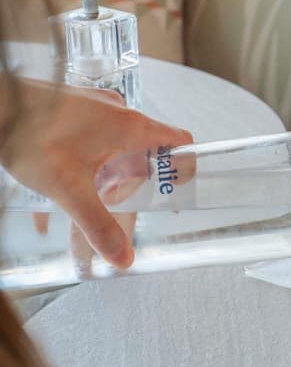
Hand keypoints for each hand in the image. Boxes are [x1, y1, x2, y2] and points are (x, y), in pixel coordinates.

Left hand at [1, 80, 191, 267]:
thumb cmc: (30, 135)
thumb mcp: (70, 190)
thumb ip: (99, 226)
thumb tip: (123, 257)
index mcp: (131, 127)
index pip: (181, 142)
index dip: (184, 168)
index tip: (174, 193)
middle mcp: (118, 114)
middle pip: (143, 154)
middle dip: (131, 188)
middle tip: (117, 211)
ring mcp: (94, 109)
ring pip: (113, 150)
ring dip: (103, 181)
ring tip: (81, 207)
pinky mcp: (71, 110)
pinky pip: (89, 143)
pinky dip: (81, 169)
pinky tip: (53, 197)